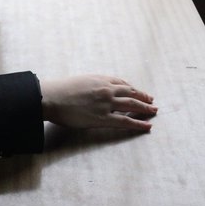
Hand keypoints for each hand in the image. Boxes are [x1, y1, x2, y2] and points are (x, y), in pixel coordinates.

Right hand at [40, 75, 156, 130]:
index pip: (121, 83)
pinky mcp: (103, 118)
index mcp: (99, 79)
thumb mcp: (78, 81)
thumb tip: (92, 91)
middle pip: (131, 93)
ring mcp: (107, 104)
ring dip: (145, 108)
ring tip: (153, 111)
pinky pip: (126, 121)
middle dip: (143, 97)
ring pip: (133, 105)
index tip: (137, 91)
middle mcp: (107, 90)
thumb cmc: (59, 90)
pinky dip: (139, 123)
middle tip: (151, 101)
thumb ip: (89, 85)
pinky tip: (147, 126)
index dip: (132, 88)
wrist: (51, 98)